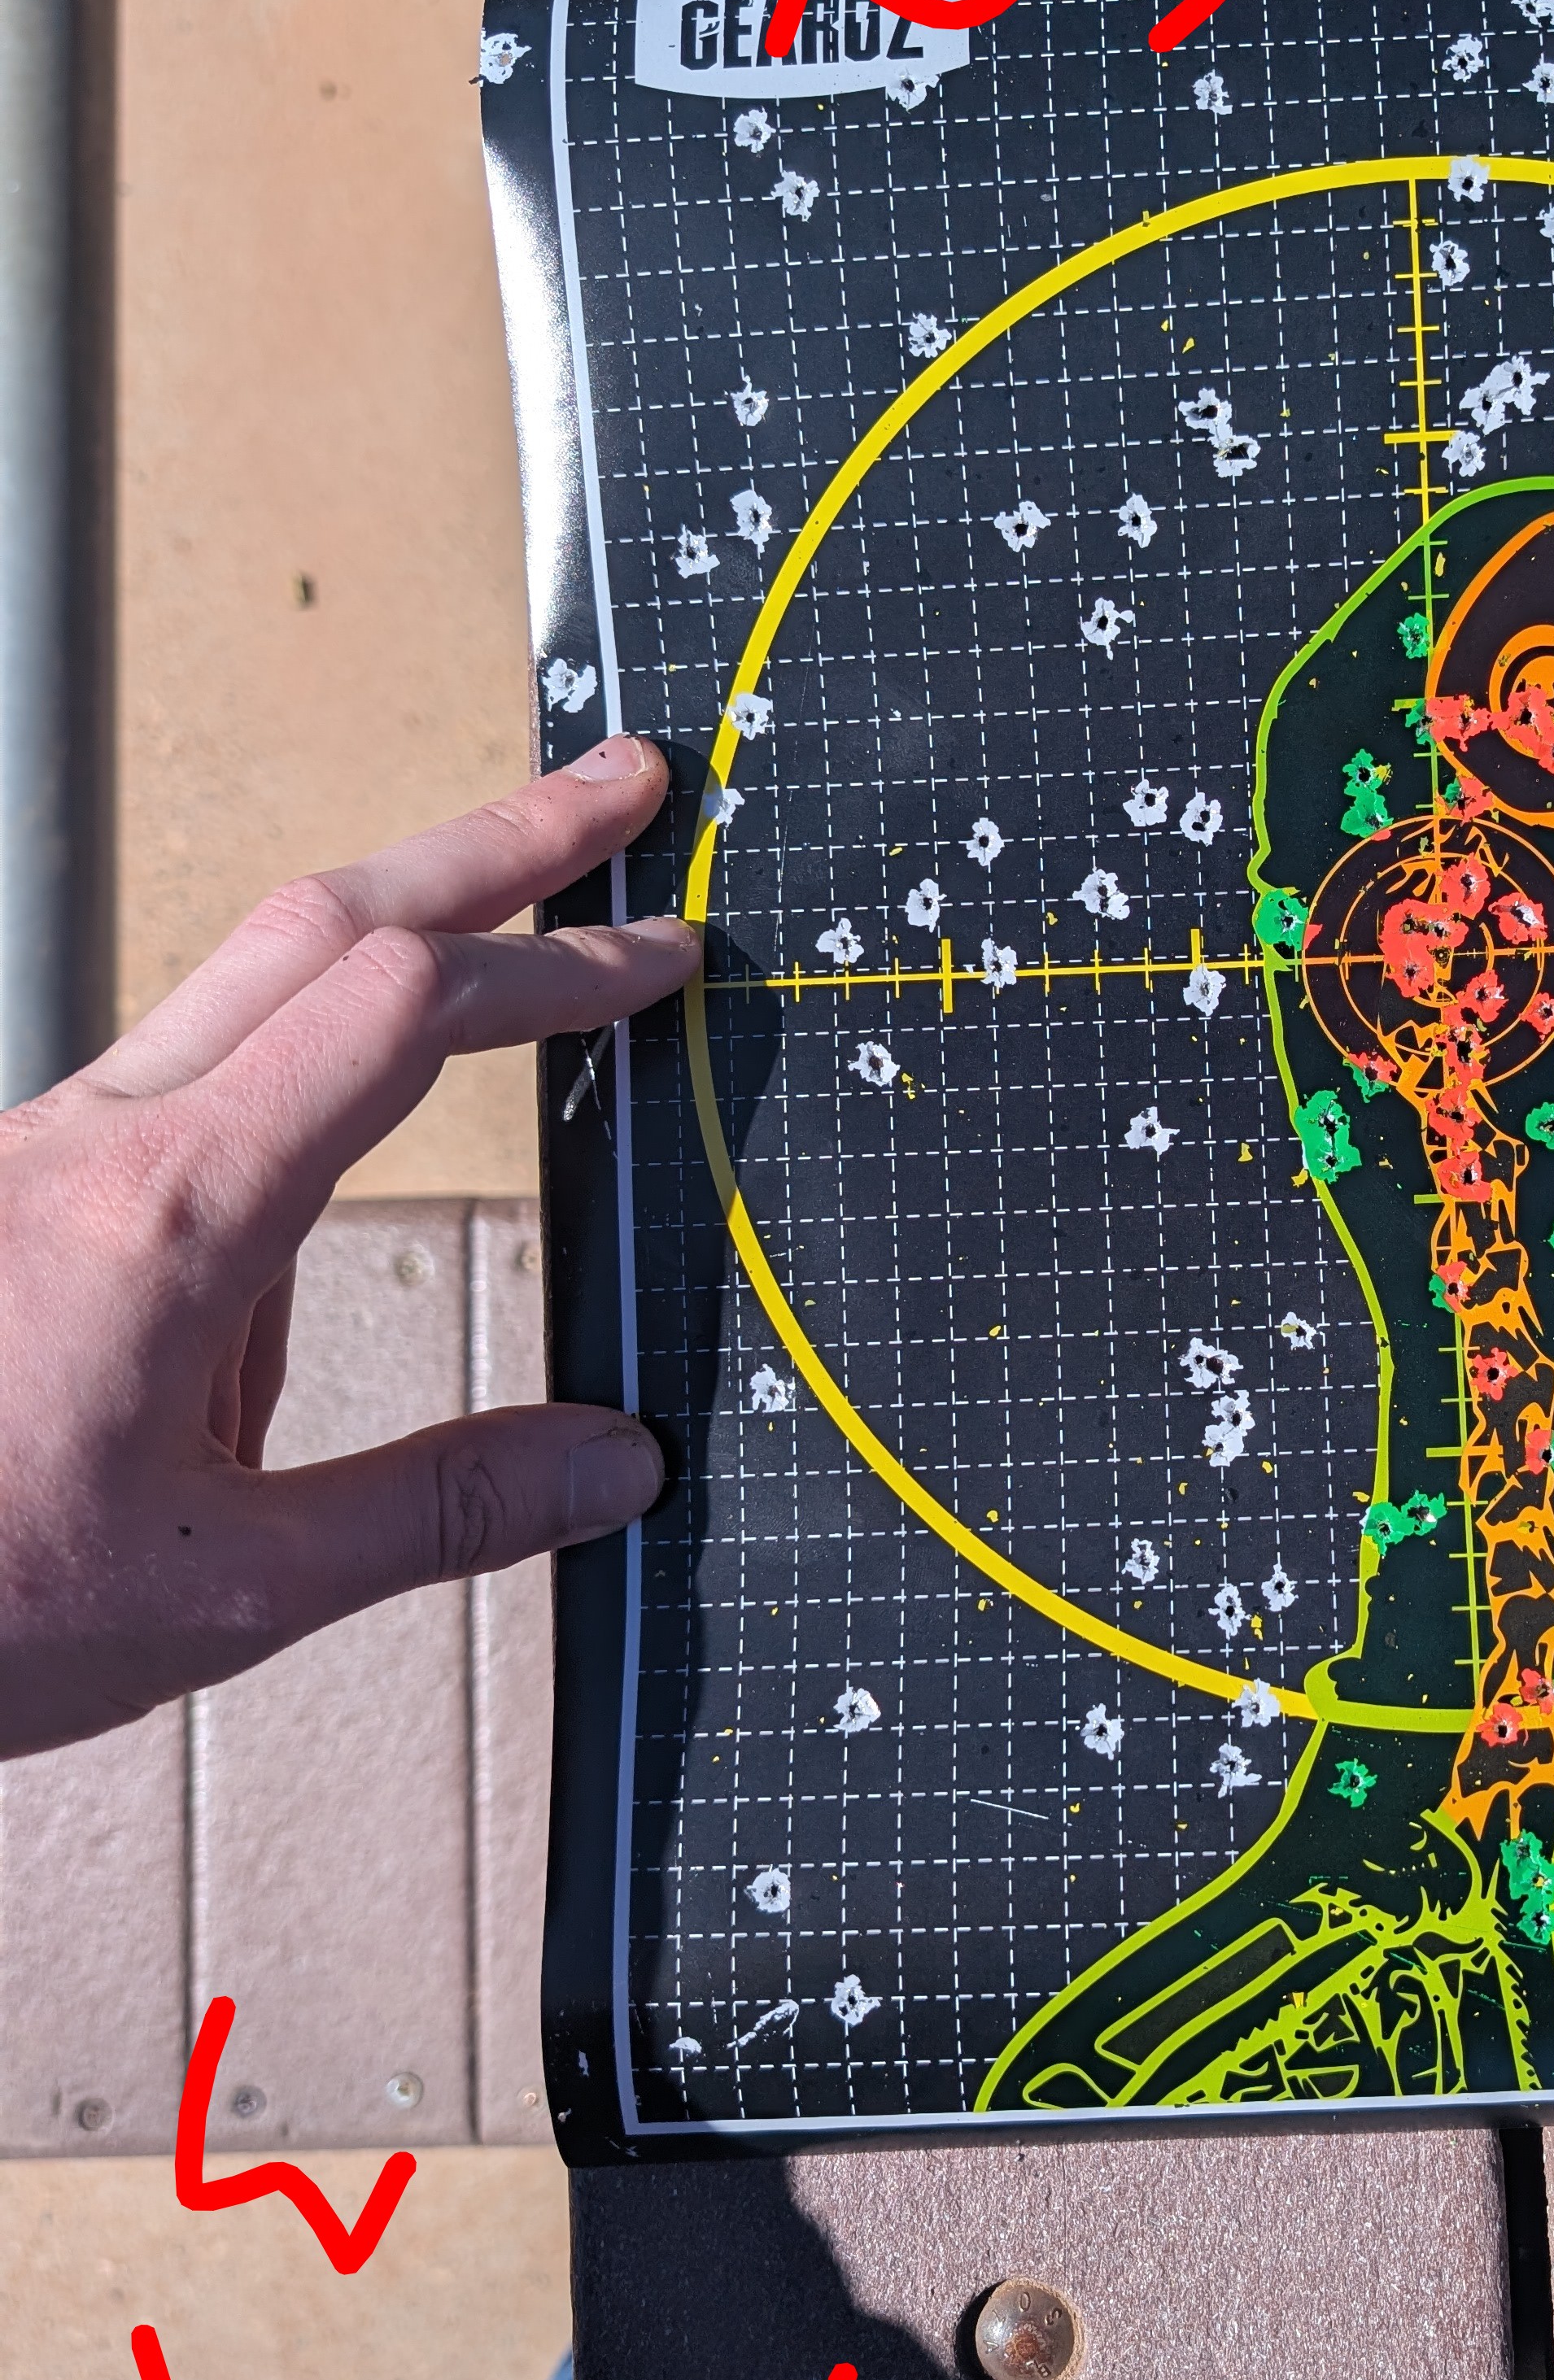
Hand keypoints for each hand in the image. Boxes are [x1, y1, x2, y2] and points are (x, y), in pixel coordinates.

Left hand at [0, 736, 698, 1758]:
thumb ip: (437, 1509)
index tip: (662, 956)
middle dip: (493, 845)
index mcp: (169, 1215)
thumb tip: (614, 1463)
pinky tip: (241, 1338)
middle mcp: (97, 1141)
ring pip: (243, 992)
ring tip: (404, 1179)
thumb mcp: (228, 1591)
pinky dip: (282, 1122)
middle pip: (323, 919)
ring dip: (388, 976)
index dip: (553, 967)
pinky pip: (177, 1103)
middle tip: (617, 788)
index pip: (399, 1009)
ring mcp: (43, 1149)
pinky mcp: (16, 1188)